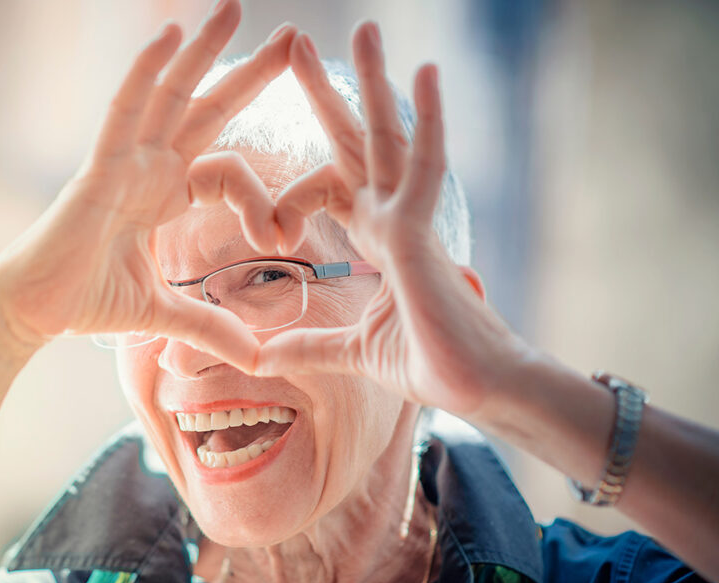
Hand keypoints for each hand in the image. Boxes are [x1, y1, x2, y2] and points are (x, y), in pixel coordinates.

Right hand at [0, 1, 296, 371]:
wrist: (33, 313)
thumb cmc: (86, 302)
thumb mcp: (164, 312)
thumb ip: (211, 327)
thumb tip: (259, 358)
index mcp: (164, 194)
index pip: (227, 169)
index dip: (262, 197)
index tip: (285, 236)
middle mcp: (147, 168)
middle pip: (207, 108)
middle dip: (250, 74)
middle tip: (293, 37)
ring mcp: (122, 162)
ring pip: (169, 95)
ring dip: (203, 50)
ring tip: (236, 7)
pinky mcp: (96, 169)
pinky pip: (123, 112)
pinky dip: (144, 73)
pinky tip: (169, 35)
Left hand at [255, 23, 531, 413]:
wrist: (477, 390)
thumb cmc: (430, 364)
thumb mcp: (351, 350)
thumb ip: (307, 345)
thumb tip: (260, 357)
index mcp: (378, 238)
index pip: (331, 184)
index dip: (293, 191)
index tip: (268, 227)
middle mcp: (394, 218)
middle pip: (355, 142)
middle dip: (326, 94)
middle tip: (295, 43)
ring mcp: (410, 220)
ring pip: (389, 138)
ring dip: (374, 83)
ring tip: (365, 30)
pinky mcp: (424, 233)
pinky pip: (424, 166)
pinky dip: (427, 120)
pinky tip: (423, 70)